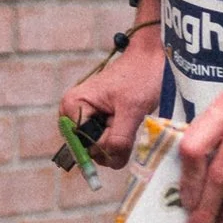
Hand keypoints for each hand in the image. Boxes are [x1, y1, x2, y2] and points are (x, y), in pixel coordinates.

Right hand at [59, 31, 165, 169]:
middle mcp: (71, 114)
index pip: (86, 145)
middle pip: (91, 150)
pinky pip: (107, 143)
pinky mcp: (95, 123)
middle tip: (126, 115)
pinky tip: (126, 119)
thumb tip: (112, 163)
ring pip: (101, 149)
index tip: (121, 119)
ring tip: (127, 114)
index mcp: (72, 106)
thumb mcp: (132, 110)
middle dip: (113, 139)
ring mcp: (83, 119)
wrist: (151, 59)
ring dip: (119, 138)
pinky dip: (121, 136)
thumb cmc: (141, 78)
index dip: (107, 141)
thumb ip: (119, 139)